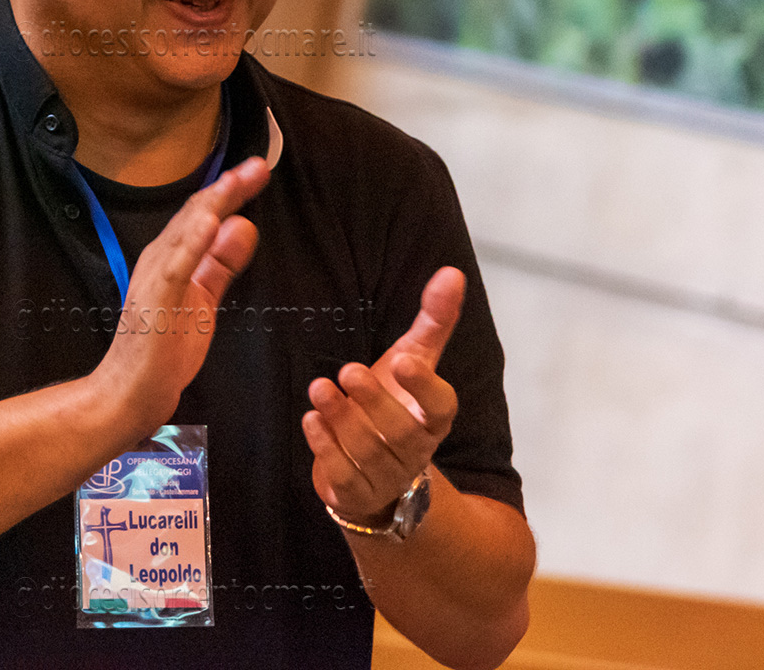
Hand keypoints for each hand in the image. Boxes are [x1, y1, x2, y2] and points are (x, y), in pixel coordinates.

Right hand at [89, 158, 265, 440]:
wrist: (130, 392)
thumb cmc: (163, 348)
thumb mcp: (203, 298)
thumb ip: (220, 264)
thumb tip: (243, 226)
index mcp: (173, 258)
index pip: (205, 215)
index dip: (232, 191)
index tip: (257, 171)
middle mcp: (161, 259)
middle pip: (197, 214)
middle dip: (228, 188)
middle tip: (258, 165)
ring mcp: (156, 279)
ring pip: (186, 231)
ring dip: (213, 203)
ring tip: (237, 180)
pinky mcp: (155, 301)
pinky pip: (176, 267)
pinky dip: (192, 241)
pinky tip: (210, 221)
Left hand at [302, 266, 462, 525]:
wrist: (375, 468)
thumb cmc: (395, 401)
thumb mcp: (412, 358)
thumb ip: (432, 319)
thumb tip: (452, 272)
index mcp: (434, 417)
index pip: (441, 406)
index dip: (424, 386)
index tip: (404, 362)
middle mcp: (416, 450)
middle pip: (399, 431)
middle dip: (372, 401)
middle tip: (348, 370)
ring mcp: (386, 476)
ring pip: (367, 452)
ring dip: (341, 418)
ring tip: (320, 388)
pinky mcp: (355, 492)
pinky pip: (343, 474)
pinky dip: (324, 446)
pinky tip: (312, 419)